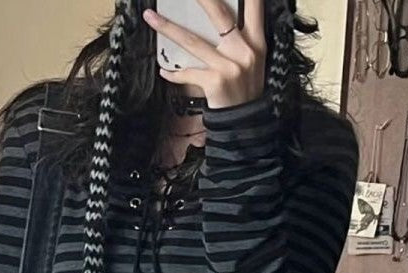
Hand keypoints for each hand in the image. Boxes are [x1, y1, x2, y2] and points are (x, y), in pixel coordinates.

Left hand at [143, 0, 266, 108]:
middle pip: (219, 14)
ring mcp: (229, 66)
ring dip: (168, 28)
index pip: (254, 6)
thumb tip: (216, 17)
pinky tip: (164, 71)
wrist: (245, 124)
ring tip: (150, 17)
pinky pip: (189, 73)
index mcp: (256, 41)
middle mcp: (245, 50)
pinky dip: (175, 74)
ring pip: (193, 41)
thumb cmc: (244, 90)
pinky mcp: (216, 82)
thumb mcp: (251, 61)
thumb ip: (241, 39)